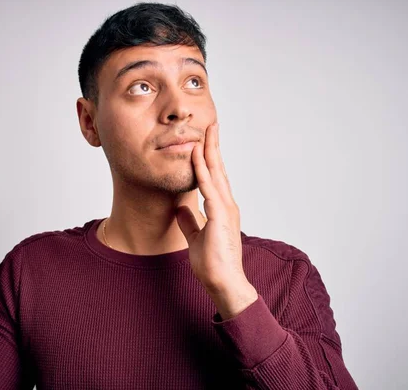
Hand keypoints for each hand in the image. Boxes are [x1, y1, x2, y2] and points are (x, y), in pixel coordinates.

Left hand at [176, 122, 257, 318]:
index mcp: (221, 208)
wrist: (223, 283)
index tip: (205, 140)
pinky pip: (208, 187)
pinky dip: (202, 170)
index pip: (215, 177)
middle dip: (213, 145)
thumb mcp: (196, 237)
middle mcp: (226, 204)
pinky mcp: (220, 216)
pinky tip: (196, 155)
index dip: (210, 157)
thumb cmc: (212, 264)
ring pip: (216, 173)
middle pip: (219, 169)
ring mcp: (225, 209)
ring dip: (209, 150)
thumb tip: (181, 208)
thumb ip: (190, 221)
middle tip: (211, 124)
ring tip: (206, 130)